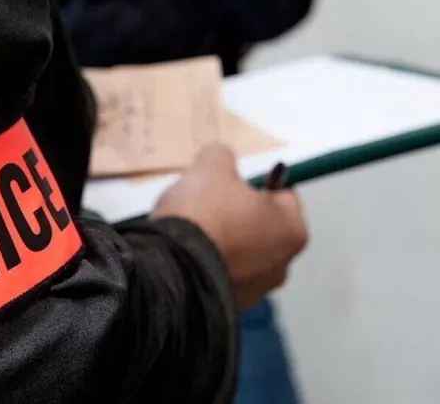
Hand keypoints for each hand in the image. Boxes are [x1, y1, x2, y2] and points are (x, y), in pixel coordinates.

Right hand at [150, 144, 307, 307]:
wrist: (170, 270)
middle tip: (206, 204)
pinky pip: (217, 274)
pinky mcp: (224, 307)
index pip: (282, 194)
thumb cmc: (204, 214)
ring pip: (238, 254)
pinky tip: (183, 253)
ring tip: (190, 231)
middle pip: (260, 227)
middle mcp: (281, 266)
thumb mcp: (211, 166)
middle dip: (237, 215)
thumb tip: (220, 161)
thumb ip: (222, 157)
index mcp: (293, 230)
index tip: (229, 182)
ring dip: (220, 242)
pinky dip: (205, 263)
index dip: (254, 183)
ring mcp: (252, 292)